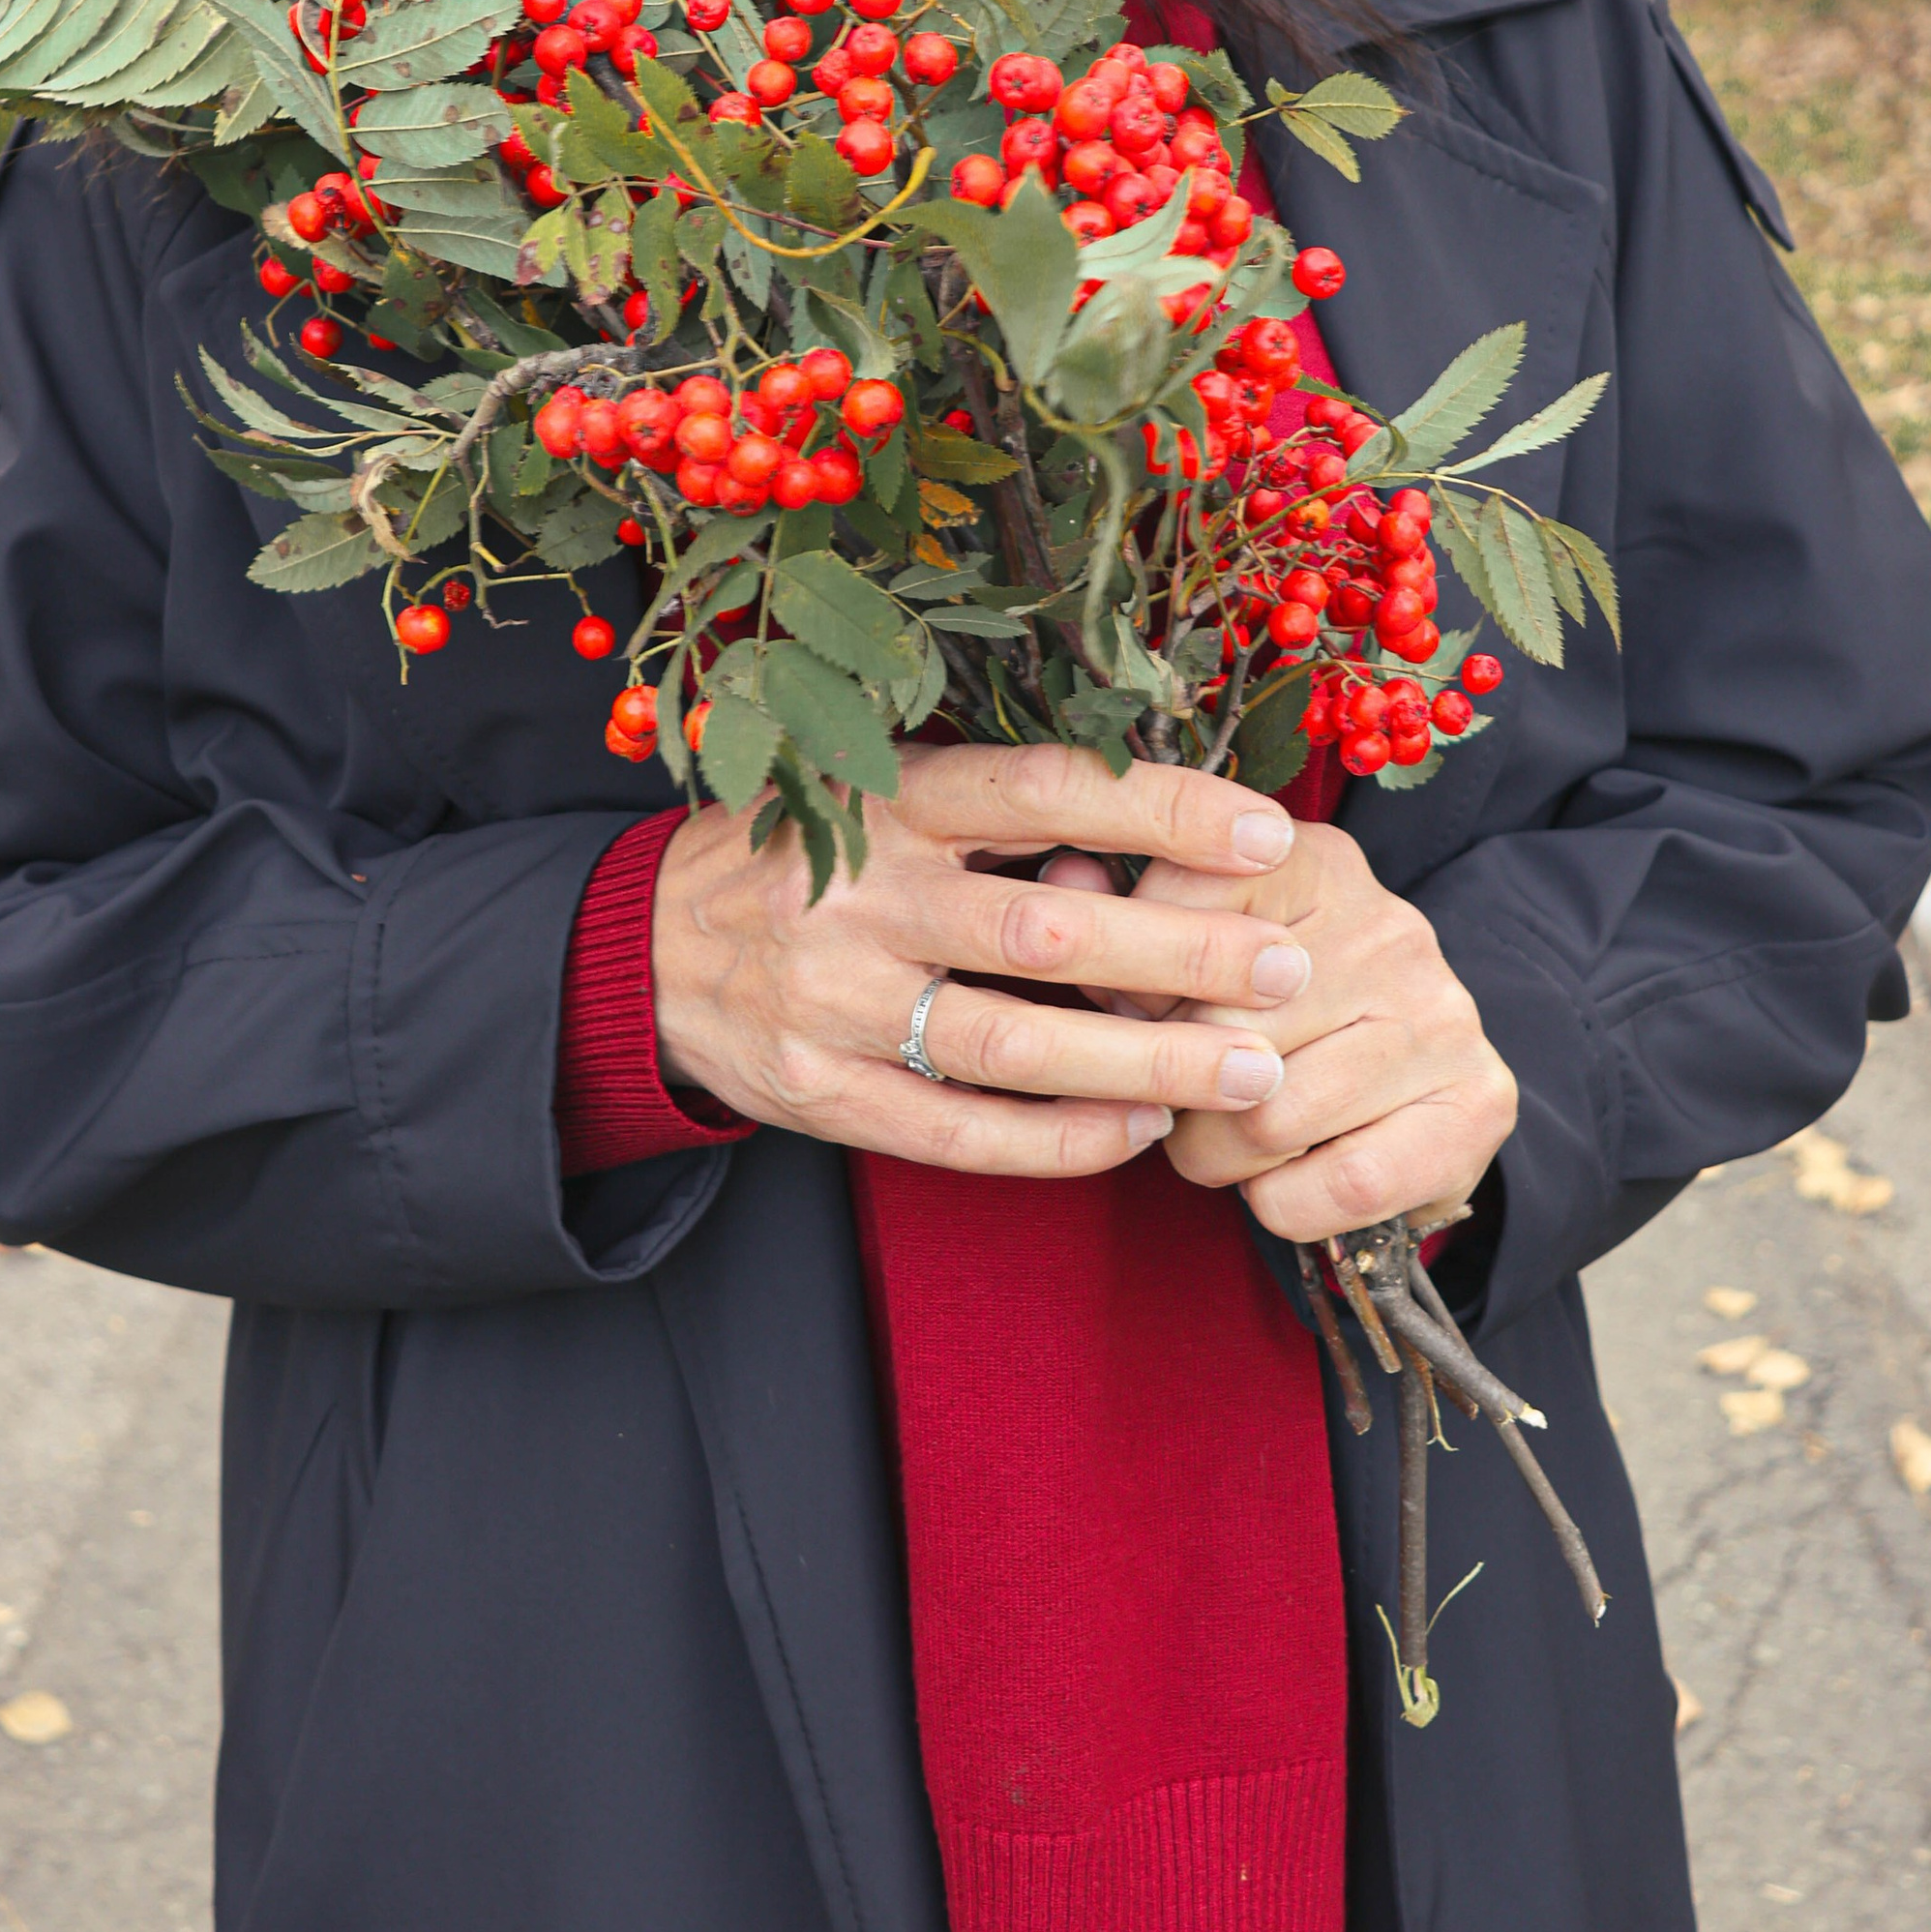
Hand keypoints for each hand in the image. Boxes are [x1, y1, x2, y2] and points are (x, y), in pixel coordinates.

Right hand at [649, 742, 1312, 1175]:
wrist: (642, 948)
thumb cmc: (808, 856)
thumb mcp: (880, 792)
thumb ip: (998, 815)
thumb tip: (1158, 830)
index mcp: (888, 798)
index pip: (1045, 791)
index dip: (1161, 809)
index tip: (1268, 832)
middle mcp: (861, 894)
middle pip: (1048, 930)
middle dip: (1183, 953)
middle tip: (1288, 970)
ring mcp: (835, 1001)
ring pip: (1016, 1044)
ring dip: (1144, 1061)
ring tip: (1248, 1070)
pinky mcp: (819, 1093)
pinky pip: (959, 1132)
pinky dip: (1057, 1140)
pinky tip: (1138, 1130)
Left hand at [1045, 823, 1515, 1237]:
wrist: (1416, 1086)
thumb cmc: (1278, 1013)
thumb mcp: (1204, 947)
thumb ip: (1126, 913)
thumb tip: (1062, 875)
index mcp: (1312, 861)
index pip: (1181, 908)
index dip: (1134, 987)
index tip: (1137, 1017)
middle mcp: (1389, 924)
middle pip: (1215, 1031)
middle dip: (1171, 1088)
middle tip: (1175, 1102)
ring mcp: (1442, 1014)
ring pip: (1267, 1119)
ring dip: (1217, 1157)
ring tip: (1221, 1143)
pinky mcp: (1477, 1104)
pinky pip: (1341, 1186)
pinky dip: (1284, 1204)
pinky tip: (1280, 1182)